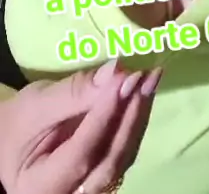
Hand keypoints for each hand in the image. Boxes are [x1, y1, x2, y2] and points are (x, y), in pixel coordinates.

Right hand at [0, 59, 160, 193]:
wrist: (11, 139)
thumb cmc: (18, 124)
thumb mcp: (36, 105)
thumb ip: (74, 92)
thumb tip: (115, 71)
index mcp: (43, 187)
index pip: (81, 153)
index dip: (105, 115)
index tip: (123, 78)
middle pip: (109, 160)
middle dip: (130, 115)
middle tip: (143, 76)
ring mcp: (92, 188)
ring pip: (123, 156)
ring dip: (139, 114)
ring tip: (150, 78)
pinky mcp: (104, 172)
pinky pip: (125, 150)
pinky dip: (135, 119)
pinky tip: (143, 92)